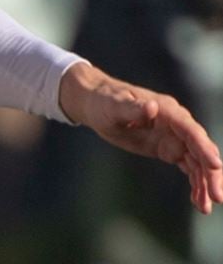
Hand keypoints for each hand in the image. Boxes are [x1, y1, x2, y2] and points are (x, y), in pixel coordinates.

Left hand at [59, 61, 222, 213]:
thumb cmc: (105, 101)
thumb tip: (152, 107)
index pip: (190, 130)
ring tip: (205, 208)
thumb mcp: (114, 105)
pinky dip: (195, 184)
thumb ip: (132, 108)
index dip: (204, 147)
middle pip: (201, 149)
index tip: (215, 165)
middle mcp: (177, 124)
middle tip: (217, 197)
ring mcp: (175, 137)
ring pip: (198, 162)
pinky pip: (188, 167)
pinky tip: (198, 201)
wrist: (98, 105)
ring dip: (204, 184)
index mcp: (167, 110)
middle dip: (211, 173)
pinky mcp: (168, 149)